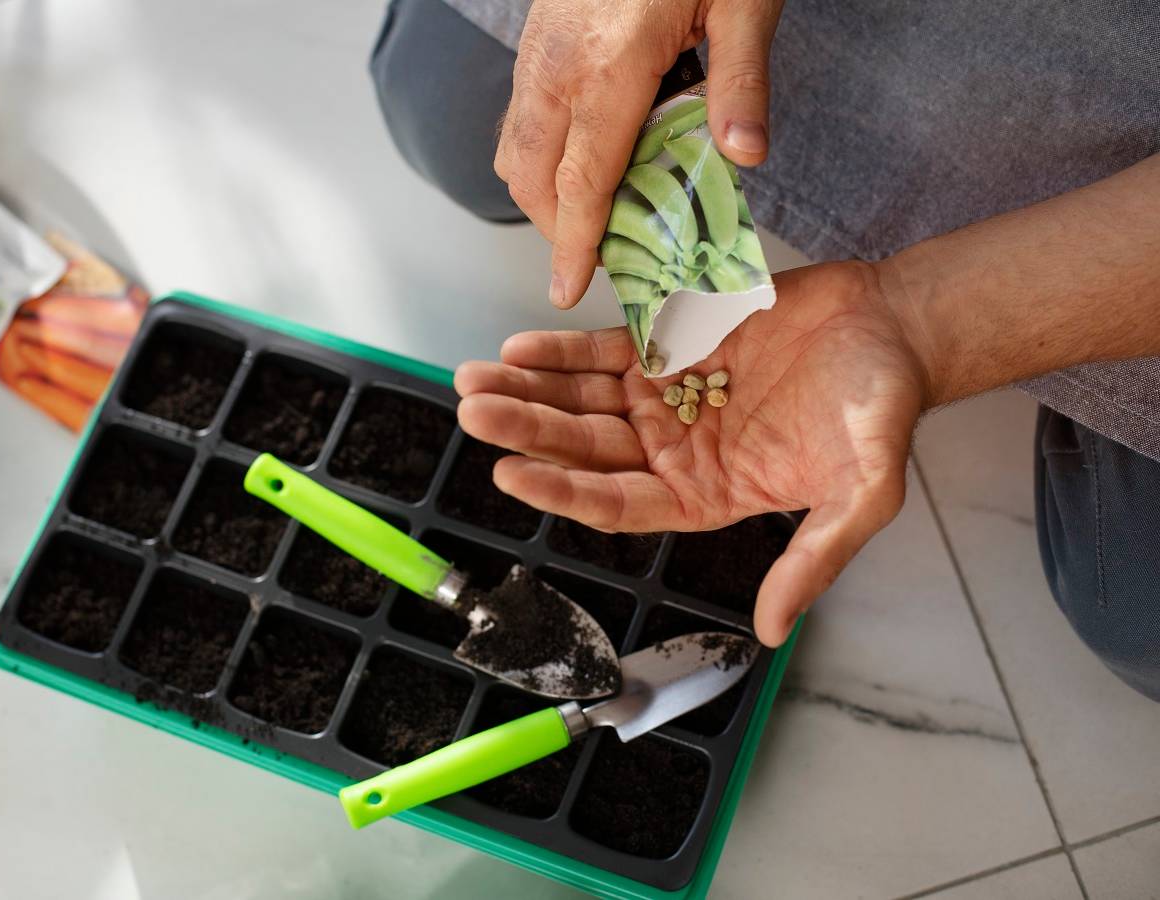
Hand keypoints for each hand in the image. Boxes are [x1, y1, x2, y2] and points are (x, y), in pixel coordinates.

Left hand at [454, 262, 926, 645]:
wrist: (890, 330)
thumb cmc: (879, 411)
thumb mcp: (861, 493)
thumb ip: (814, 560)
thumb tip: (773, 632)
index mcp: (705, 495)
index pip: (617, 503)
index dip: (563, 492)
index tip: (510, 475)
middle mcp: (675, 452)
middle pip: (585, 449)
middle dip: (528, 430)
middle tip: (476, 412)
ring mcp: (667, 398)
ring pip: (582, 400)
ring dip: (529, 390)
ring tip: (475, 377)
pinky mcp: (670, 347)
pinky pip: (603, 353)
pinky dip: (562, 351)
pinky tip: (520, 348)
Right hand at [496, 0, 784, 308]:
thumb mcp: (743, 0)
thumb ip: (739, 82)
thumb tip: (744, 156)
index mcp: (608, 68)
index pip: (580, 184)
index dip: (571, 245)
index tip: (565, 288)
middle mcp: (557, 66)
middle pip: (533, 179)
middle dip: (558, 228)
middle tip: (606, 251)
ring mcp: (537, 51)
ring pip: (517, 150)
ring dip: (545, 193)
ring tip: (596, 211)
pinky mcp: (536, 38)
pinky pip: (521, 117)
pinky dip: (542, 155)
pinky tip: (586, 155)